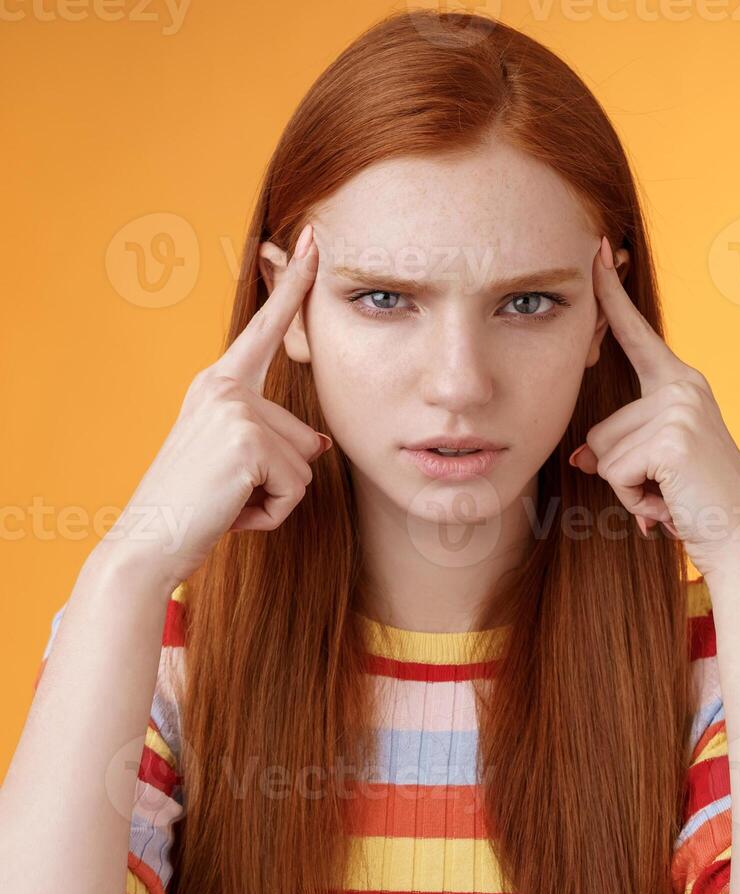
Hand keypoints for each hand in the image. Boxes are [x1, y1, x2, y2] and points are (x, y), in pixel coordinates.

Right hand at [100, 225, 331, 590]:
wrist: (151, 539)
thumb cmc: (196, 505)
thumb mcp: (239, 462)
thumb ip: (276, 439)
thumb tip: (321, 443)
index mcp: (220, 385)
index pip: (265, 329)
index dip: (293, 284)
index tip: (313, 239)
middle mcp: (224, 388)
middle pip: (305, 438)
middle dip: (280, 479)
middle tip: (226, 491)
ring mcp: (235, 410)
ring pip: (304, 465)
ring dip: (274, 498)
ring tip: (228, 500)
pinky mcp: (248, 439)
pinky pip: (297, 487)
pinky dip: (272, 512)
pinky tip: (233, 511)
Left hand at [568, 237, 739, 577]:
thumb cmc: (703, 507)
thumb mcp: (658, 467)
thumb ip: (622, 447)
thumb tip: (583, 458)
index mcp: (683, 385)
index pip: (636, 335)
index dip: (611, 294)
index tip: (597, 251)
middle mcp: (684, 387)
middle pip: (602, 426)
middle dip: (622, 470)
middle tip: (670, 489)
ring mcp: (679, 408)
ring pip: (604, 452)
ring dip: (628, 488)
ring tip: (672, 497)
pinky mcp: (672, 436)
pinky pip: (614, 471)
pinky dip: (634, 499)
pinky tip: (669, 505)